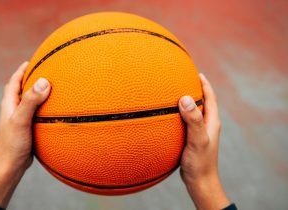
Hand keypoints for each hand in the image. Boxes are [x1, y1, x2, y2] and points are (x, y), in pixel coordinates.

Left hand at [0, 62, 50, 207]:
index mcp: (9, 104)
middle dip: (31, 79)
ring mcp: (20, 120)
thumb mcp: (21, 120)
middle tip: (46, 71)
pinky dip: (44, 108)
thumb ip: (31, 101)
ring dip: (38, 94)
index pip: (14, 81)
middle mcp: (13, 110)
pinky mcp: (28, 129)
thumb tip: (44, 81)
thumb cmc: (13, 144)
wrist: (10, 166)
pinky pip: (37, 114)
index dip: (22, 70)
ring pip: (30, 102)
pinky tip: (55, 112)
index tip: (33, 61)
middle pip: (21, 89)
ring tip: (53, 88)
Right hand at [179, 73, 229, 209]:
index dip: (204, 84)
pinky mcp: (190, 140)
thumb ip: (193, 119)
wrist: (200, 182)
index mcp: (211, 122)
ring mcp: (198, 133)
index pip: (210, 98)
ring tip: (173, 95)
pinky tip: (167, 118)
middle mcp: (207, 125)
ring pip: (193, 113)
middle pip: (202, 103)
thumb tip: (185, 98)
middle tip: (182, 80)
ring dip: (186, 103)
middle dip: (194, 90)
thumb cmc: (200, 163)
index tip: (196, 73)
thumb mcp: (197, 139)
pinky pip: (185, 122)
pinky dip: (178, 116)